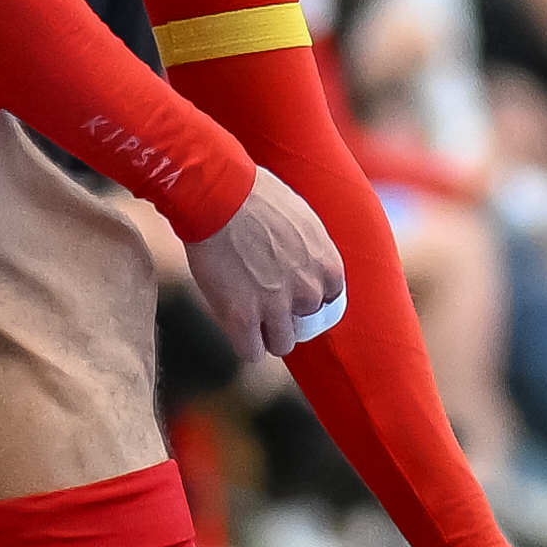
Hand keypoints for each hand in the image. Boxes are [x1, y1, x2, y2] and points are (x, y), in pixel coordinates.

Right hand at [179, 170, 347, 361]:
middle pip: (304, 323)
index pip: (328, 300)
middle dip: (283, 313)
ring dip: (265, 333)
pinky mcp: (243, 318)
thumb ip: (310, 248)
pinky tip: (233, 327)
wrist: (218, 194)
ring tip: (246, 314)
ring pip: (281, 344)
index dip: (304, 295)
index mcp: (327, 265)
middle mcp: (308, 290)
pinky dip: (243, 344)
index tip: (287, 289)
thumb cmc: (253, 193)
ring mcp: (276, 307)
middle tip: (259, 294)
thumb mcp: (301, 216)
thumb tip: (306, 260)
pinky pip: (252, 352)